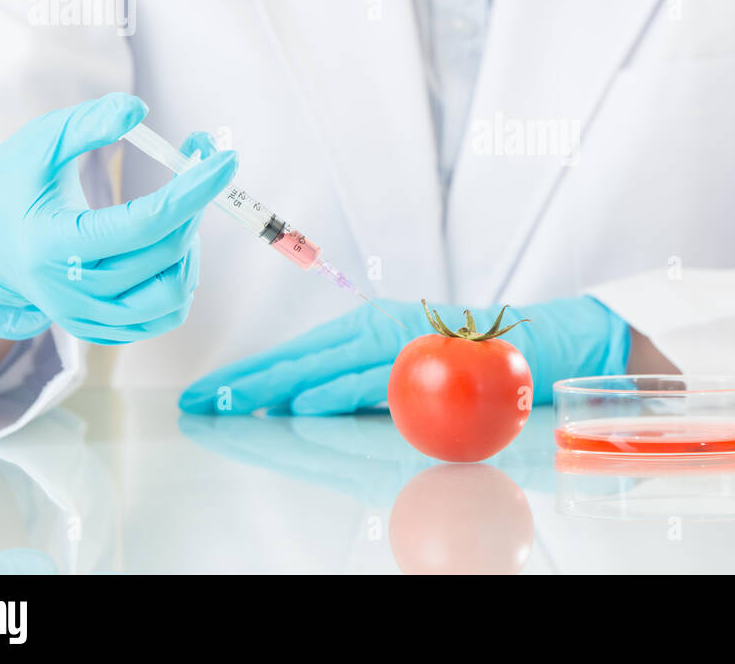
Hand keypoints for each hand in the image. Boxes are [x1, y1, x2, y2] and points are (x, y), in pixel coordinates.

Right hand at [0, 92, 236, 343]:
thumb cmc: (12, 185)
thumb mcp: (38, 143)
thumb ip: (87, 124)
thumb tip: (138, 109)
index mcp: (53, 243)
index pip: (145, 223)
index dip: (193, 190)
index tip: (225, 159)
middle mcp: (69, 290)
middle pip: (165, 253)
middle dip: (195, 203)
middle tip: (201, 163)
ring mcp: (85, 316)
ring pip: (172, 294)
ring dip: (191, 247)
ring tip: (179, 212)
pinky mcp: (99, 329)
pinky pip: (163, 316)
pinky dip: (180, 281)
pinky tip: (170, 247)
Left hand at [178, 296, 629, 414]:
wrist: (538, 342)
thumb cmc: (468, 360)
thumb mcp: (405, 368)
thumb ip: (360, 384)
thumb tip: (302, 404)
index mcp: (366, 329)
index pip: (297, 356)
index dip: (250, 375)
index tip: (207, 394)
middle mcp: (377, 329)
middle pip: (300, 359)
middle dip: (244, 382)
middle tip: (196, 400)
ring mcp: (402, 342)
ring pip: (327, 365)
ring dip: (276, 385)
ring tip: (231, 402)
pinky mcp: (430, 359)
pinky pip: (377, 379)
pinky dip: (340, 388)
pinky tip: (307, 401)